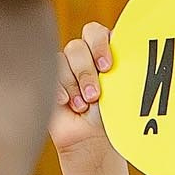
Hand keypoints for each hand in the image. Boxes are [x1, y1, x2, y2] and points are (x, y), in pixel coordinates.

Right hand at [51, 23, 114, 156]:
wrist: (94, 141)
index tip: (107, 67)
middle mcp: (86, 57)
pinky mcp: (51, 78)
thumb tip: (123, 54)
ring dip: (75, 83)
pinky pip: (51, 70)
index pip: (98, 33)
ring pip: (65, 58)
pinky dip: (61, 88)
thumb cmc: (113, 117)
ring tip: (84, 105)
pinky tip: (68, 103)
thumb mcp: (121, 91)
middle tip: (95, 94)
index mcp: (107, 52)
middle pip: (78, 45)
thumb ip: (120, 69)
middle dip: (86, 70)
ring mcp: (67, 67)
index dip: (100, 45)